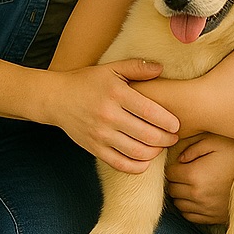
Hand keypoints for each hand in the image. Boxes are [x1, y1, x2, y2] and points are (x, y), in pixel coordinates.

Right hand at [48, 59, 180, 173]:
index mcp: (115, 94)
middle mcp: (108, 115)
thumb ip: (136, 67)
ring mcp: (100, 134)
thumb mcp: (110, 69)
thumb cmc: (87, 81)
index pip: (149, 112)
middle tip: (173, 138)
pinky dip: (138, 166)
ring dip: (155, 153)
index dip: (167, 121)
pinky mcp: (94, 148)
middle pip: (147, 135)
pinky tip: (145, 160)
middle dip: (166, 139)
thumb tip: (161, 68)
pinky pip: (121, 164)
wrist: (56, 98)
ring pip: (137, 152)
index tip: (176, 125)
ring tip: (160, 147)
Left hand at [165, 132, 233, 223]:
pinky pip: (190, 216)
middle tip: (185, 173)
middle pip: (172, 190)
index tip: (180, 164)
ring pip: (179, 204)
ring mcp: (205, 209)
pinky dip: (189, 208)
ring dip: (181, 195)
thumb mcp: (215, 141)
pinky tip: (197, 197)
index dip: (173, 167)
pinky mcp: (213, 218)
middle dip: (176, 181)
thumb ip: (193, 147)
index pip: (170, 174)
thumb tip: (179, 159)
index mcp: (194, 175)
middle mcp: (197, 195)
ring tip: (191, 185)